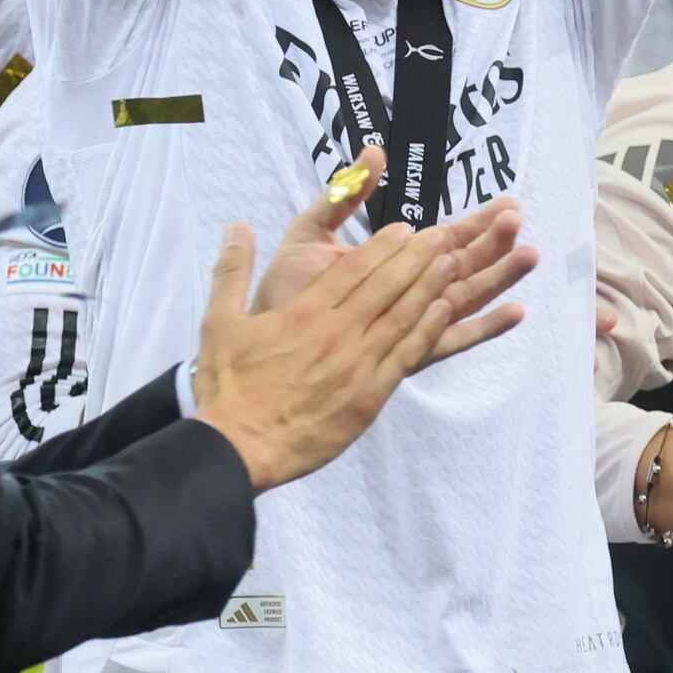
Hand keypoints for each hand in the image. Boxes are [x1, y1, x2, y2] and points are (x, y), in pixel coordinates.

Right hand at [193, 177, 537, 489]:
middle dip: (416, 257)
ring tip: (453, 260)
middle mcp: (337, 332)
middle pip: (385, 286)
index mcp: (304, 312)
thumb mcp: (219, 322)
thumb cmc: (228, 387)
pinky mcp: (369, 396)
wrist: (240, 445)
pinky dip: (427, 329)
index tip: (404, 229)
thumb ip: (232, 271)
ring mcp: (357, 364)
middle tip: (442, 234)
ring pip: (403, 316)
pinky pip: (405, 356)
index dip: (382, 247)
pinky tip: (444, 311)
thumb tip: (237, 226)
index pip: (352, 270)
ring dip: (430, 286)